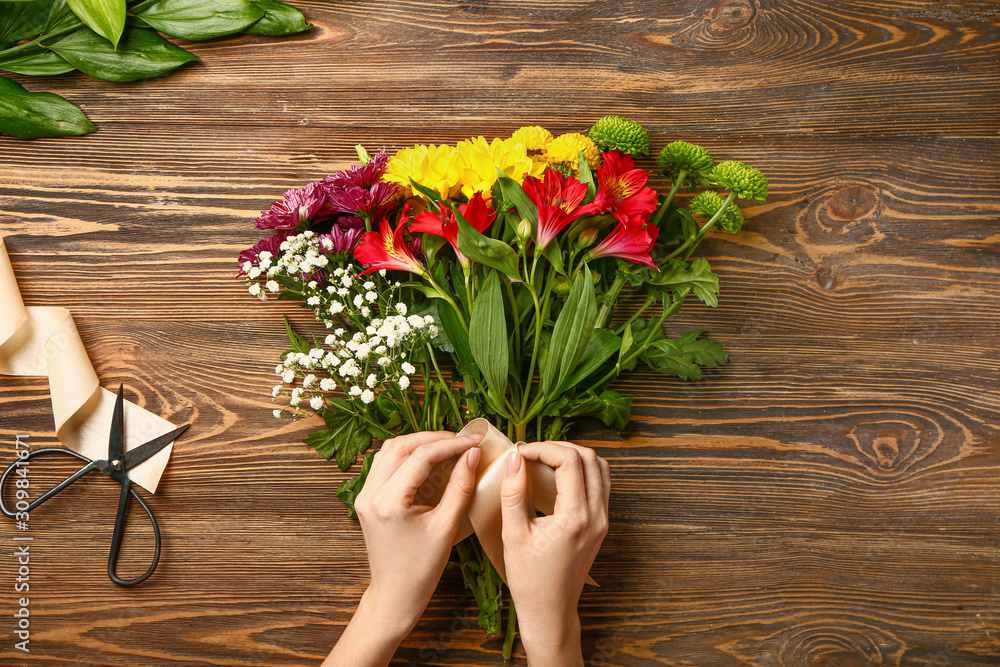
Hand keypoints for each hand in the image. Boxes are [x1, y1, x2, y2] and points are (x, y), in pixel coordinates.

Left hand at [322, 430, 481, 666]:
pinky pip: (384, 463)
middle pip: (402, 445)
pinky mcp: (365, 498)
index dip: (451, 444)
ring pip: (389, 450)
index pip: (421, 456)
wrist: (395, 593)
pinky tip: (428, 460)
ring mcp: (364, 494)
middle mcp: (370, 493)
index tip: (474, 441)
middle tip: (462, 440)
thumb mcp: (446, 527)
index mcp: (389, 502)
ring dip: (418, 443)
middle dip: (434, 438)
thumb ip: (460, 487)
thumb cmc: (422, 568)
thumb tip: (472, 455)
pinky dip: (406, 455)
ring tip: (447, 446)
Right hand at [500, 441, 609, 665]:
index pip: (569, 461)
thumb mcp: (513, 534)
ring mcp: (603, 520)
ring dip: (575, 456)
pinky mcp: (601, 525)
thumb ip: (514, 493)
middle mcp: (596, 516)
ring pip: (600, 469)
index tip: (522, 452)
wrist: (551, 610)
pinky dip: (583, 471)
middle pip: (589, 458)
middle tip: (532, 453)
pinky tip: (559, 477)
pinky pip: (600, 485)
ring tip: (546, 460)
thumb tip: (515, 459)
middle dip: (559, 448)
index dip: (544, 448)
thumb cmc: (529, 579)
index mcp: (575, 517)